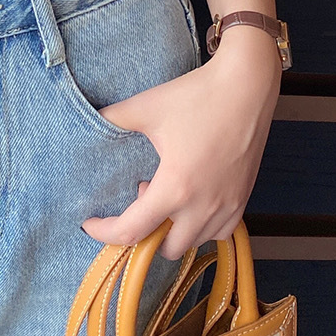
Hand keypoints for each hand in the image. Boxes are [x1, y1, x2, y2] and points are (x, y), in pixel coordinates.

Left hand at [80, 28, 281, 261]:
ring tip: (169, 192)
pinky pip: (221, 232)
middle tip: (142, 194)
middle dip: (146, 231)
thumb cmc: (196, 96)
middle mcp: (203, 206)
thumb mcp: (146, 106)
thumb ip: (113, 119)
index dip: (105, 233)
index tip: (90, 223)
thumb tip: (90, 122)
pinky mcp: (244, 198)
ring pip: (195, 242)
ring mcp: (228, 205)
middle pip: (166, 248)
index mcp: (175, 188)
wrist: (245, 86)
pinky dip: (201, 226)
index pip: (133, 231)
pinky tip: (193, 199)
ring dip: (175, 229)